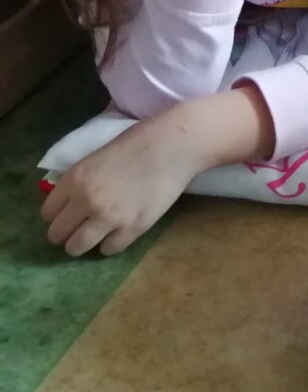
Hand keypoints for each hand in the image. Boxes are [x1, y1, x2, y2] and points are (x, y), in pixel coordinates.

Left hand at [41, 115, 202, 255]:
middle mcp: (85, 201)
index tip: (71, 212)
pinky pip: (108, 250)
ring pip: (76, 248)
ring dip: (84, 242)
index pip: (47, 213)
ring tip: (98, 233)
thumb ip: (81, 180)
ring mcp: (108, 217)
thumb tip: (71, 201)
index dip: (59, 213)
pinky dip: (111, 243)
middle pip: (57, 235)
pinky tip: (120, 230)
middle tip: (83, 224)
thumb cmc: (140, 141)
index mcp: (74, 179)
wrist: (176, 143)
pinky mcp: (132, 228)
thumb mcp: (99, 156)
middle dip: (68, 231)